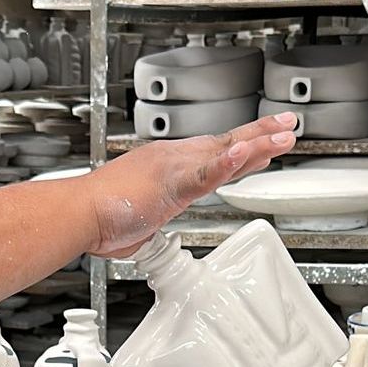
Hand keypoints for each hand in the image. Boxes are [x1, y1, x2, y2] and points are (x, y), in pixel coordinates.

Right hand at [84, 112, 297, 256]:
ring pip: (223, 153)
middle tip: (288, 126)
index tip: (262, 142)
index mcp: (165, 167)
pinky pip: (204, 174)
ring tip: (283, 136)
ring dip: (256, 145)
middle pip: (225, 145)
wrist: (78, 214)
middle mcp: (171, 161)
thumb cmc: (97, 218)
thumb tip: (146, 240)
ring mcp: (172, 170)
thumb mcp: (136, 223)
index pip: (211, 155)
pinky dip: (225, 163)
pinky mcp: (169, 185)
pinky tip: (244, 152)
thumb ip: (148, 229)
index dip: (240, 149)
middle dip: (259, 137)